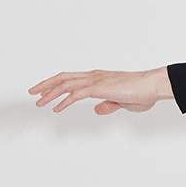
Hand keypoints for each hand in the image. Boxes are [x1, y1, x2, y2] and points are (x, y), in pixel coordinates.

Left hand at [28, 66, 172, 113]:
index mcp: (98, 78)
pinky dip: (63, 101)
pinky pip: (75, 94)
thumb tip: (97, 110)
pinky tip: (56, 108)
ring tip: (38, 102)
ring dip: (49, 93)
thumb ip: (109, 105)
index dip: (57, 84)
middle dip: (46, 85)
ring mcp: (95, 81)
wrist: (153, 85)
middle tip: (33, 93)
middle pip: (63, 77)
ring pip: (65, 84)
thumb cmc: (143, 93)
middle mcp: (93, 76)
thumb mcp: (123, 102)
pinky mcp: (98, 88)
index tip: (46, 90)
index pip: (72, 78)